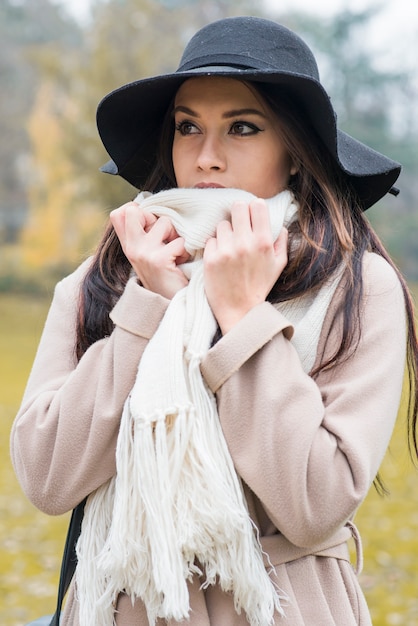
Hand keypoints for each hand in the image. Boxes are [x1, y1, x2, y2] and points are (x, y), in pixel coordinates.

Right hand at [110, 201, 190, 298]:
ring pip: (165, 222)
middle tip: (167, 238)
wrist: (171, 305)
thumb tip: (147, 207)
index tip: (152, 225)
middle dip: (158, 219)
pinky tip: (182, 263)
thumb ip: (145, 233)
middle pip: (135, 210)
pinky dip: (186, 250)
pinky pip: (179, 240)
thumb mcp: (149, 254)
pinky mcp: (158, 260)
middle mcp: (131, 248)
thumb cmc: (166, 277)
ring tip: (177, 253)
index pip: (119, 214)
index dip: (139, 211)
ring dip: (178, 236)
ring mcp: (143, 253)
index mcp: (128, 246)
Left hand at [203, 198, 287, 332]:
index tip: (251, 216)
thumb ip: (281, 242)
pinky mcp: (211, 259)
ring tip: (229, 247)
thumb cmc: (259, 287)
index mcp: (263, 242)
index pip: (257, 205)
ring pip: (222, 224)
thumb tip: (280, 226)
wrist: (240, 310)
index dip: (253, 208)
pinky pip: (210, 240)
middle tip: (238, 225)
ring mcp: (226, 251)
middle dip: (238, 214)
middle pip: (237, 207)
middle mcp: (245, 244)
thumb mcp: (278, 265)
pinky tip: (221, 258)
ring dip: (225, 233)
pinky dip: (215, 247)